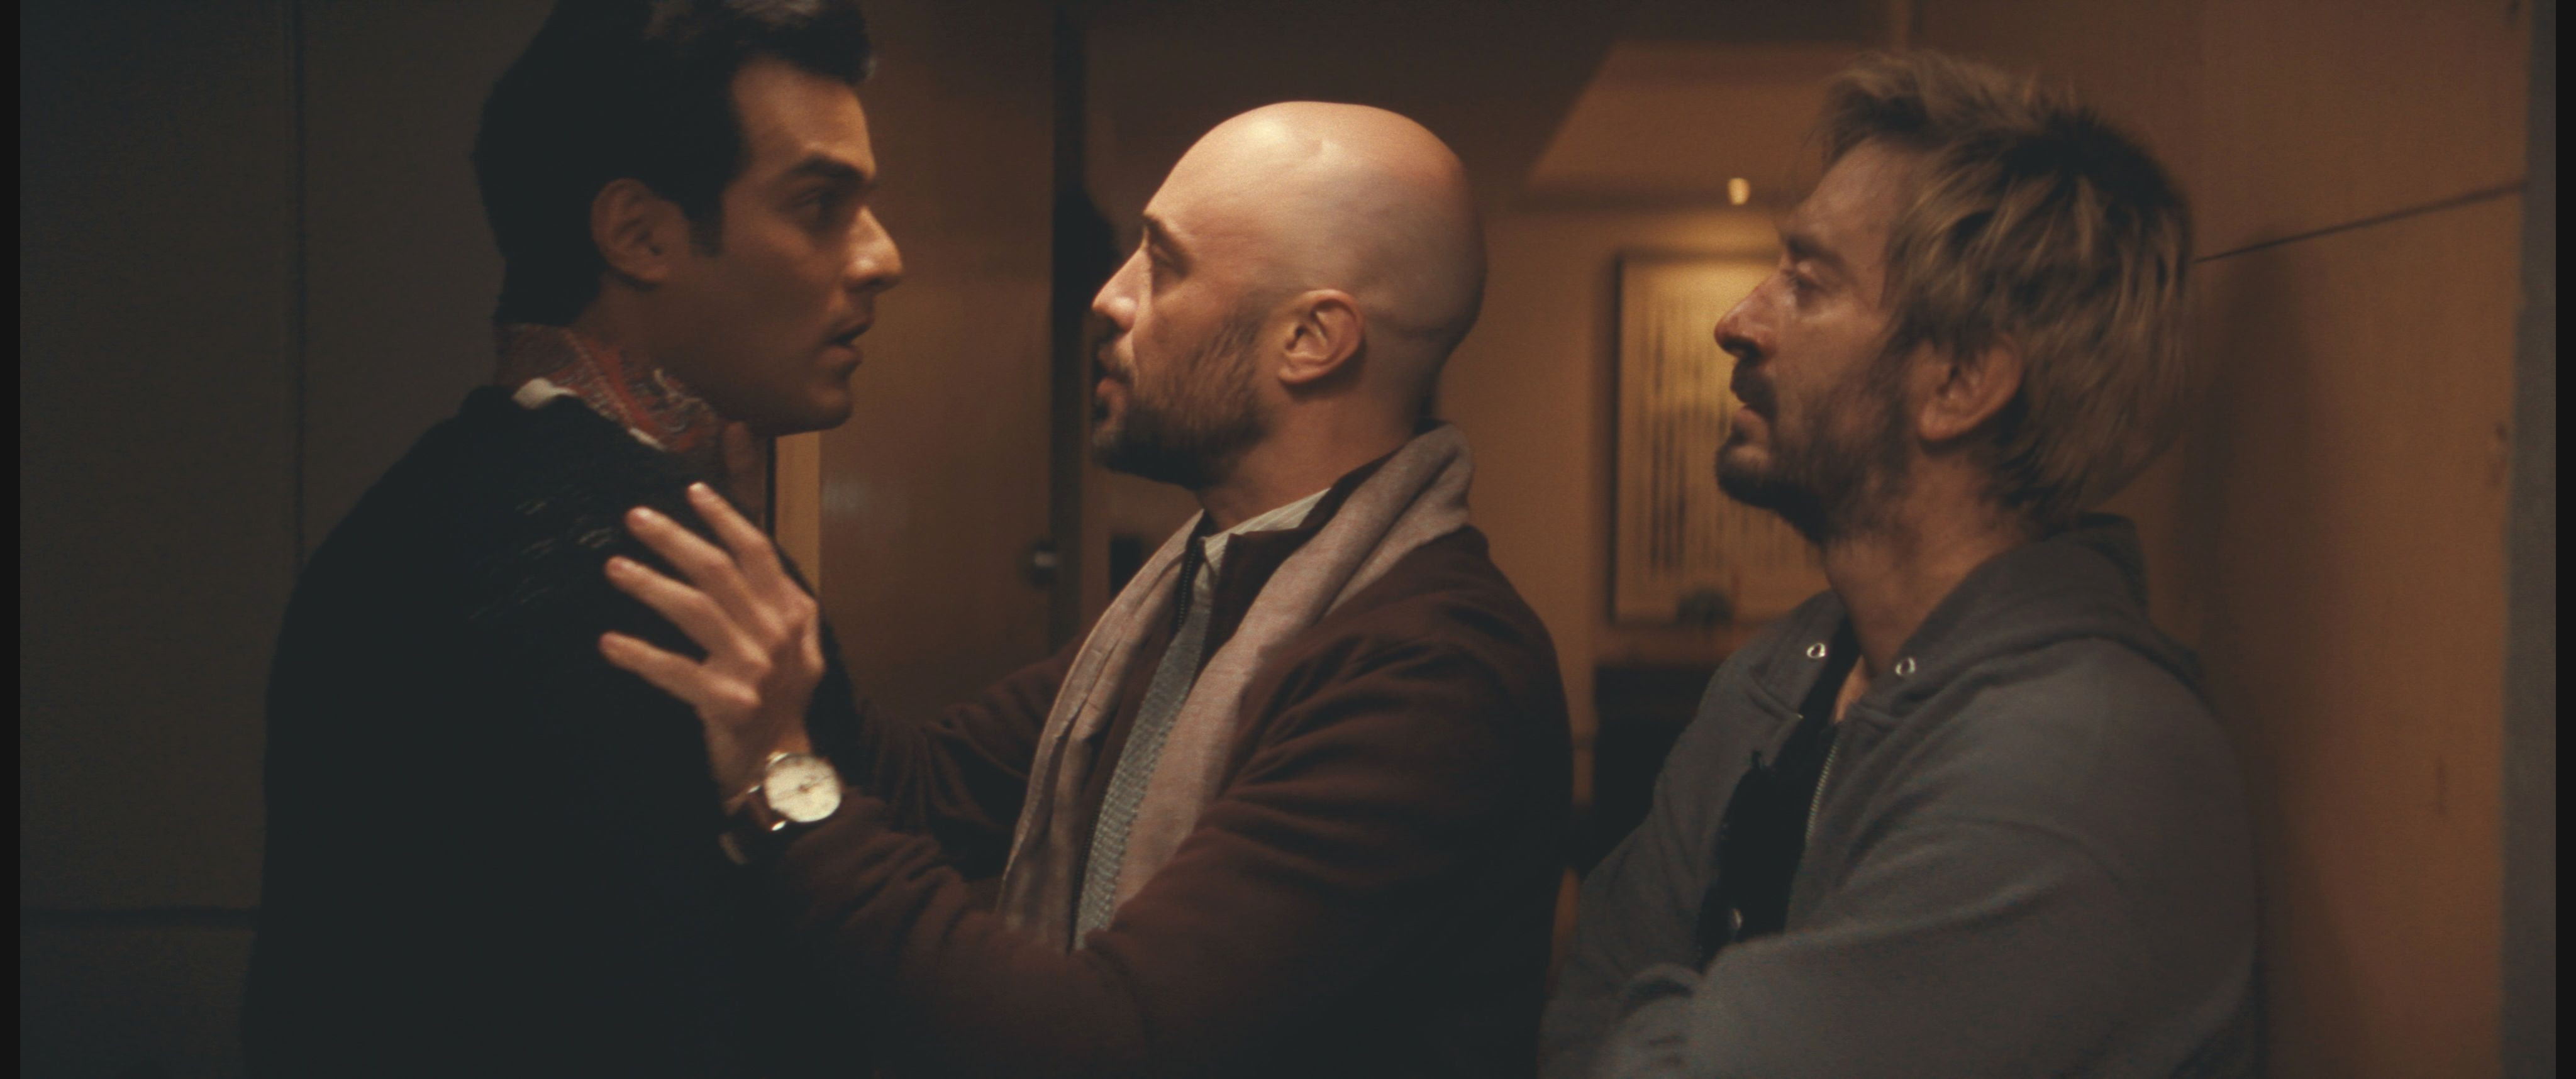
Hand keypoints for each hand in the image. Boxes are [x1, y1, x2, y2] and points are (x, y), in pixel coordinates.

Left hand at [599, 482, 822, 797]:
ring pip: (696, 612)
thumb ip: (782, 603)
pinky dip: (640, 656)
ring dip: (651, 585)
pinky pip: (675, 672)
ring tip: (614, 567)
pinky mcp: (727, 704)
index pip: (757, 553)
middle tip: (634, 517)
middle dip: (675, 539)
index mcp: (793, 615)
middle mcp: (776, 636)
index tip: (692, 490)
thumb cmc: (780, 702)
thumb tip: (747, 554)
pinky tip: (609, 643)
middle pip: (720, 572)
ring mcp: (754, 669)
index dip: (725, 519)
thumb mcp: (798, 647)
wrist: (782, 768)